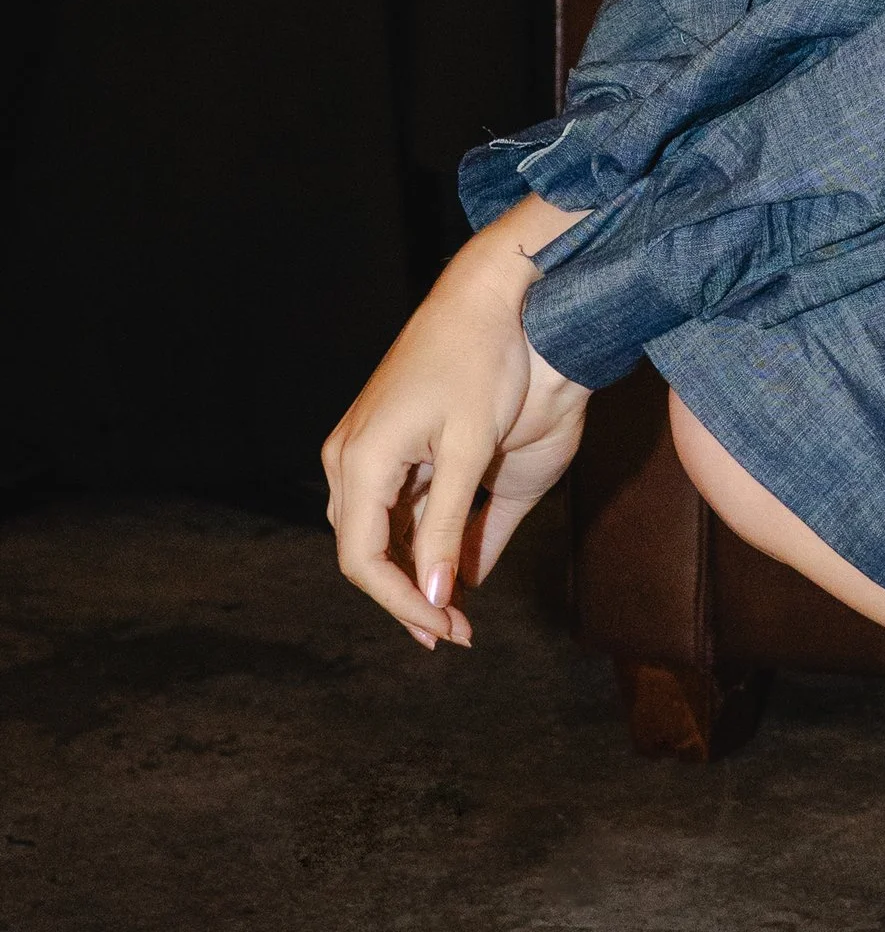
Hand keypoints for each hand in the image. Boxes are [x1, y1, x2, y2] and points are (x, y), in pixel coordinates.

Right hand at [322, 200, 589, 649]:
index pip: (363, 561)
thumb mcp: (470, 451)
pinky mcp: (388, 439)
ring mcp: (365, 447)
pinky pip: (394, 505)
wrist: (486, 299)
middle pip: (365, 552)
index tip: (445, 630)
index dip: (401, 604)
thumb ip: (449, 527)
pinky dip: (420, 539)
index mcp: (361, 461)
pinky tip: (453, 567)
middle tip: (456, 632)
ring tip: (457, 611)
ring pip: (376, 532)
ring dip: (413, 572)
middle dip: (407, 596)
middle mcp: (351, 459)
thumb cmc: (481, 364)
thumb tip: (439, 598)